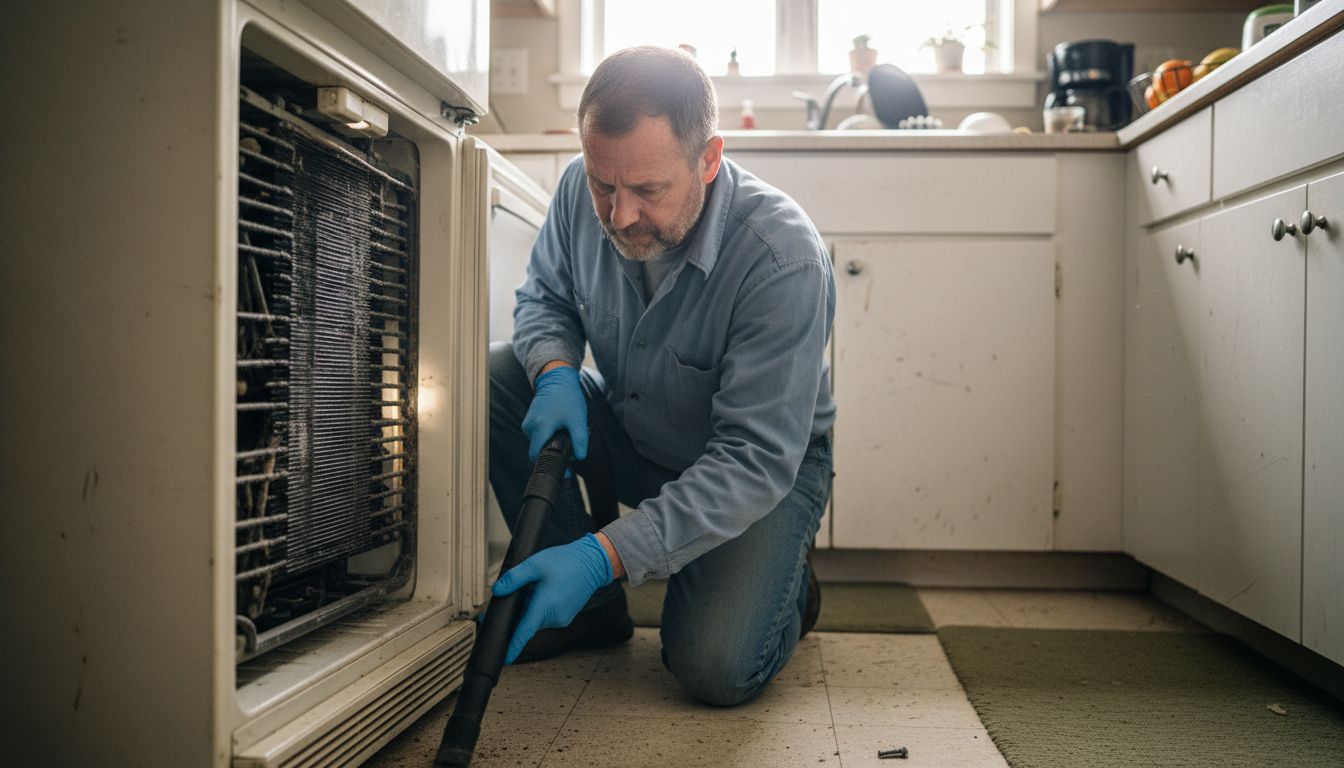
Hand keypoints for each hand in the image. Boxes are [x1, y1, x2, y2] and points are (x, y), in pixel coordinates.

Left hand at [493, 533, 613, 663]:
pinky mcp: (566, 616)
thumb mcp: (535, 564)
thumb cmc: (566, 561)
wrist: (593, 562)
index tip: (505, 658)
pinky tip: (544, 592)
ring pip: (537, 620)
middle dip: (516, 616)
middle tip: (511, 598)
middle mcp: (555, 617)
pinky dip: (540, 609)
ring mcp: (562, 618)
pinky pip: (547, 617)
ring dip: (530, 610)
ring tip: (534, 589)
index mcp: (545, 605)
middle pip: (528, 623)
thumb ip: (514, 578)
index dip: (513, 646)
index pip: (525, 631)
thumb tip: (497, 591)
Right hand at [521, 365, 588, 462]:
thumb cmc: (568, 397)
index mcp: (540, 428)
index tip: (563, 469)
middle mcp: (530, 427)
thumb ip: (580, 441)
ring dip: (553, 442)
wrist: (557, 378)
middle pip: (539, 450)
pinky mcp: (530, 420)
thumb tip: (579, 458)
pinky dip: (549, 435)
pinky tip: (561, 426)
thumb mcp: (578, 420)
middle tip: (572, 446)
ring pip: (540, 442)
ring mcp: (528, 423)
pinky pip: (539, 434)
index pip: (536, 456)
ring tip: (567, 431)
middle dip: (555, 452)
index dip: (549, 464)